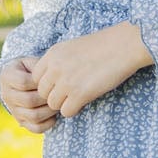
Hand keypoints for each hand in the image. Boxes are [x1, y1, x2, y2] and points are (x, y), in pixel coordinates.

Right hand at [0, 57, 59, 133]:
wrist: (24, 79)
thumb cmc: (33, 69)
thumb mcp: (33, 62)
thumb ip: (40, 67)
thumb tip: (54, 78)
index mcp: (7, 77)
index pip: (24, 82)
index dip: (40, 82)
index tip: (49, 80)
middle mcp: (6, 94)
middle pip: (29, 101)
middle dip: (47, 98)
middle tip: (58, 94)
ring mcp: (13, 110)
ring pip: (33, 116)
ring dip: (49, 111)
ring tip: (57, 104)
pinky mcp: (21, 121)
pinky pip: (35, 128)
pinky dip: (48, 124)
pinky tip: (54, 116)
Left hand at [29, 22, 152, 117]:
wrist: (122, 46)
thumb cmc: (102, 46)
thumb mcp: (72, 47)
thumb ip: (58, 62)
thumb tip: (52, 81)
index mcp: (52, 54)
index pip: (34, 78)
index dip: (46, 84)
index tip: (59, 84)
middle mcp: (55, 68)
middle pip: (41, 93)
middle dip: (54, 95)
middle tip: (69, 93)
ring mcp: (66, 82)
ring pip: (52, 104)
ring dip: (63, 104)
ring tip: (77, 97)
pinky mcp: (80, 94)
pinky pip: (66, 112)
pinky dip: (74, 110)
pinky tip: (84, 101)